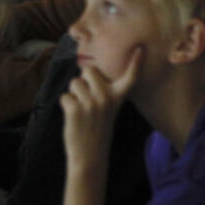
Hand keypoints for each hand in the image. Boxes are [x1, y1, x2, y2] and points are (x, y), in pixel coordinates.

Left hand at [60, 47, 141, 177]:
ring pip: (74, 83)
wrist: (90, 156)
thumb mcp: (108, 110)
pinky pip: (64, 96)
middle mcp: (107, 97)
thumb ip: (102, 92)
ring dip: (73, 94)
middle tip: (87, 100)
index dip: (135, 62)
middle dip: (83, 81)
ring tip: (81, 111)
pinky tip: (73, 118)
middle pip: (88, 71)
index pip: (129, 77)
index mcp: (118, 97)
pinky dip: (65, 105)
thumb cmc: (97, 130)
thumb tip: (87, 72)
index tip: (139, 47)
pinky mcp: (75, 108)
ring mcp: (91, 102)